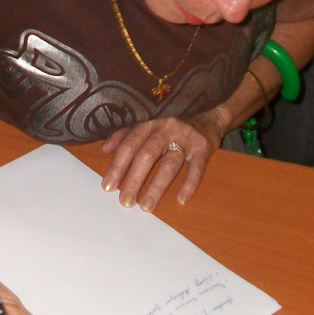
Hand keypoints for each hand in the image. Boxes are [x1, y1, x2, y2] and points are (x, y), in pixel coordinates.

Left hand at [100, 113, 222, 211]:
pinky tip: (181, 199)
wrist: (208, 108)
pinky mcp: (204, 146)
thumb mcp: (147, 118)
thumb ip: (125, 132)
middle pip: (147, 155)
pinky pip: (197, 167)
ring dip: (157, 187)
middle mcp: (165, 126)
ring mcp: (185, 136)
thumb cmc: (172, 116)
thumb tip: (105, 149)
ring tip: (146, 206)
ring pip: (169, 164)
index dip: (117, 166)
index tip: (108, 186)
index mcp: (148, 120)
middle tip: (125, 201)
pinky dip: (189, 183)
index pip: (129, 145)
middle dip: (134, 180)